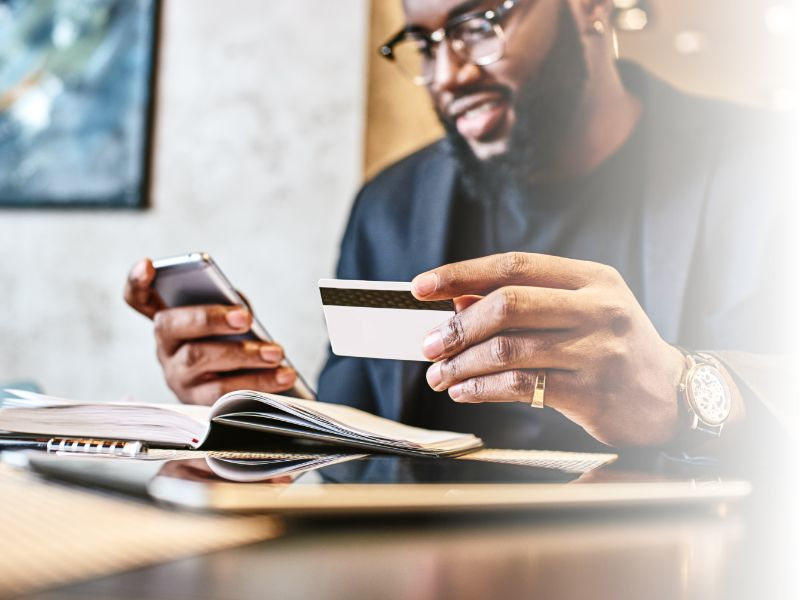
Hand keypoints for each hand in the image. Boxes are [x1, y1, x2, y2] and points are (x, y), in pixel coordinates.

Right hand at [124, 258, 296, 404]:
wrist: (244, 387)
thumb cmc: (235, 342)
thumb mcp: (230, 319)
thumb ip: (229, 306)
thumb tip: (241, 312)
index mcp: (169, 320)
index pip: (138, 298)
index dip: (137, 281)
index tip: (147, 264)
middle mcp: (165, 348)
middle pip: (174, 326)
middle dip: (209, 319)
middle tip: (245, 318)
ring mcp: (177, 377)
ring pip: (200, 361)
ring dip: (243, 356)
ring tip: (277, 353)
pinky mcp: (197, 404)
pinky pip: (223, 395)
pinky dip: (258, 383)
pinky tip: (285, 376)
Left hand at [411, 252, 685, 446]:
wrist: (671, 395)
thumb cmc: (614, 346)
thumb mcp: (580, 310)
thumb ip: (526, 302)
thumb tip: (458, 301)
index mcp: (593, 278)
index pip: (515, 265)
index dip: (462, 274)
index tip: (423, 286)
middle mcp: (599, 308)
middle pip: (508, 305)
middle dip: (457, 326)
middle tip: (429, 344)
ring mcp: (598, 350)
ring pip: (509, 349)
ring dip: (461, 363)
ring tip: (439, 373)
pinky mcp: (591, 392)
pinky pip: (519, 386)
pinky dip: (480, 389)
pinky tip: (464, 391)